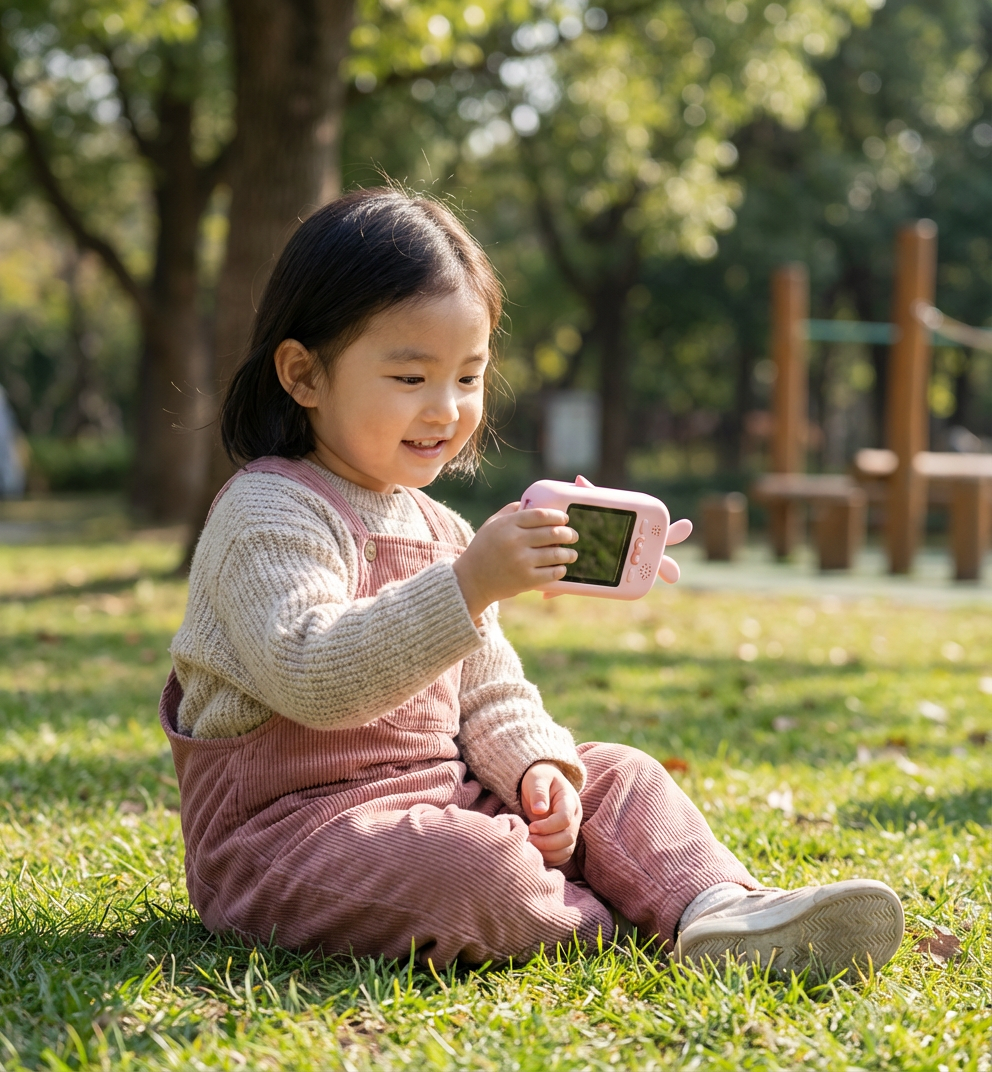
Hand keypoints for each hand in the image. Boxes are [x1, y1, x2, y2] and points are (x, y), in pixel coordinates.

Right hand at [452, 503, 577, 619]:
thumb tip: (531, 502)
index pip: (541, 515)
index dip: (557, 516)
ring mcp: (521, 561)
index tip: (565, 518)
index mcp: (508, 525)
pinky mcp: (526, 580)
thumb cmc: (483, 549)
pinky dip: (560, 569)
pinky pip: (552, 572)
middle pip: (553, 533)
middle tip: (573, 535)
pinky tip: (561, 567)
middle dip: (569, 534)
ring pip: (556, 554)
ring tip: (572, 554)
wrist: (471, 580)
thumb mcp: (491, 524)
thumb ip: (510, 511)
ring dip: (569, 553)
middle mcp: (515, 541)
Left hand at [520, 762, 581, 866]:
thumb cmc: (538, 779)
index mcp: (569, 800)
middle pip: (568, 837)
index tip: (531, 826)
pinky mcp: (566, 839)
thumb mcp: (536, 778)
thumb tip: (539, 811)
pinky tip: (536, 852)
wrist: (541, 782)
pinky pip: (563, 855)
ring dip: (548, 852)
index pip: (565, 819)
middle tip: (528, 839)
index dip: (547, 827)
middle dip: (547, 842)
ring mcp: (572, 829)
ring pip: (567, 849)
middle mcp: (575, 816)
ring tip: (530, 845)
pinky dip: (550, 858)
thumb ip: (538, 792)